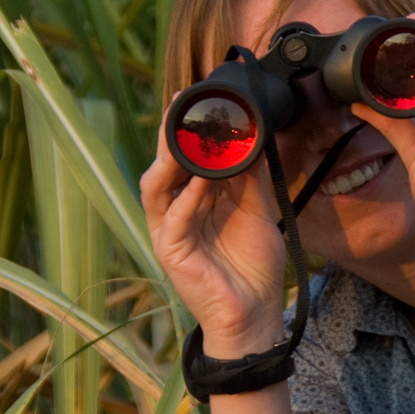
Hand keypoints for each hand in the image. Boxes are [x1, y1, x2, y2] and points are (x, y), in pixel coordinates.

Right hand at [141, 110, 289, 356]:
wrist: (256, 313)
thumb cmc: (253, 265)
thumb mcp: (257, 211)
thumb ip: (252, 178)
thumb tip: (257, 138)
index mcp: (192, 201)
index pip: (184, 159)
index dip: (188, 130)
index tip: (201, 100)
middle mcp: (175, 212)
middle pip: (164, 167)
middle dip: (170, 136)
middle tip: (183, 104)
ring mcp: (169, 233)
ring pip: (157, 189)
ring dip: (169, 161)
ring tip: (184, 135)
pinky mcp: (172, 254)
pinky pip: (175, 220)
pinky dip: (186, 199)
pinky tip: (198, 181)